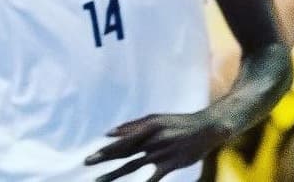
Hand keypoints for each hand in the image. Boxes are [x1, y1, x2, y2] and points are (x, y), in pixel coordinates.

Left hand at [85, 111, 228, 181]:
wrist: (207, 127)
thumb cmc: (179, 123)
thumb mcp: (156, 119)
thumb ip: (133, 126)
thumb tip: (109, 133)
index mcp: (147, 128)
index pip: (122, 141)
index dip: (105, 150)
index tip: (90, 157)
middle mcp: (152, 140)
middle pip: (123, 152)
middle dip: (103, 159)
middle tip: (86, 163)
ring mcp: (161, 152)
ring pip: (133, 165)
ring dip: (114, 174)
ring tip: (99, 181)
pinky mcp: (171, 163)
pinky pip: (154, 177)